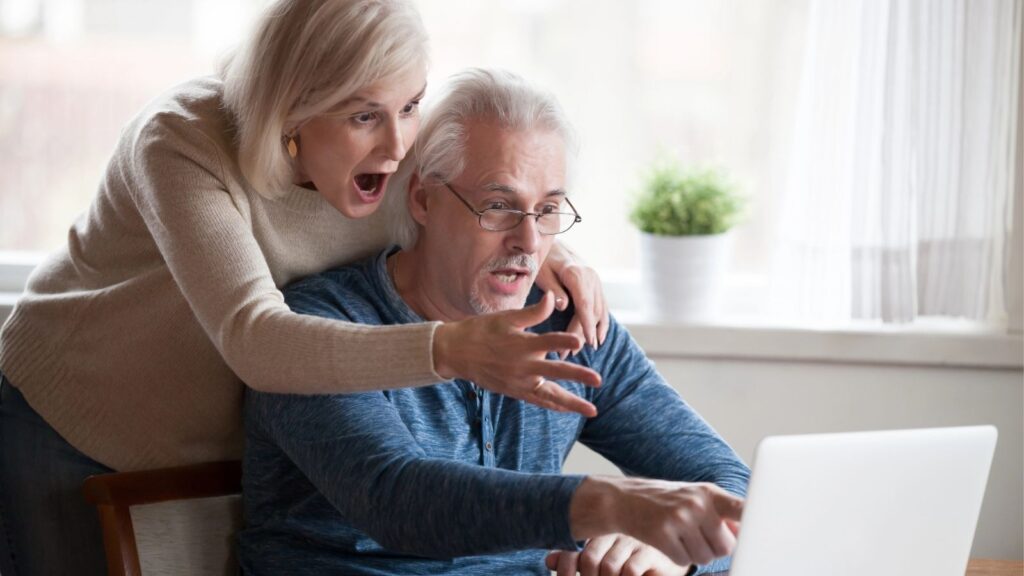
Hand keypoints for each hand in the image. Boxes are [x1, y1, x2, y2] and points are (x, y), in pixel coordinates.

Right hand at [433, 291, 600, 415]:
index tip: (579, 341)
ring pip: (549, 395)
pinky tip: (571, 409)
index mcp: (520, 344)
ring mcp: (518, 382)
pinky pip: (538, 401)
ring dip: (572, 402)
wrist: (455, 352)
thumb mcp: (506, 318)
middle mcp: (522, 366)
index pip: (546, 341)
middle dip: (577, 376)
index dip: (563, 339)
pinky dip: (555, 405)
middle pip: (554, 371)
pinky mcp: (514, 391)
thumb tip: (552, 297)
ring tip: (592, 410)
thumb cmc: (481, 330)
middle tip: (598, 380)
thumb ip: (533, 312)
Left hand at [536, 243, 609, 357]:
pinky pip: (602, 306)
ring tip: (582, 350)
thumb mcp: (542, 271)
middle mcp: (591, 277)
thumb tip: (564, 306)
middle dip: (584, 334)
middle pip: (592, 311)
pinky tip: (598, 339)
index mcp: (576, 274)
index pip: (584, 304)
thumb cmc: (544, 258)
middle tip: (570, 353)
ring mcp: (596, 281)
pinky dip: (602, 323)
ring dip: (593, 332)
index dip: (587, 325)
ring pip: (599, 311)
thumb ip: (553, 289)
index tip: (587, 343)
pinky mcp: (596, 285)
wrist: (554, 243)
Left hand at [546, 534, 690, 575]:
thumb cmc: (633, 560)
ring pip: (609, 566)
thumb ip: (577, 561)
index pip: (577, 551)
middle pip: (590, 559)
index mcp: (602, 533)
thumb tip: (549, 561)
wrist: (671, 556)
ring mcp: (634, 542)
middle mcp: (616, 534)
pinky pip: (630, 569)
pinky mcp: (652, 553)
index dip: (569, 569)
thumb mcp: (602, 562)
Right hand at [569, 477, 742, 567]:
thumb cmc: (666, 500)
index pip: (743, 509)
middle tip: (697, 536)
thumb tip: (747, 534)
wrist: (623, 498)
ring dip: (694, 554)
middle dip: (714, 548)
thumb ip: (722, 512)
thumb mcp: (695, 497)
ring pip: (705, 558)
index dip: (758, 522)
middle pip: (726, 547)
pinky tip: (667, 540)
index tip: (769, 532)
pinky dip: (677, 556)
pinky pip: (683, 561)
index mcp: (710, 493)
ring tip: (680, 536)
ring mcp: (679, 518)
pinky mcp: (662, 534)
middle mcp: (697, 503)